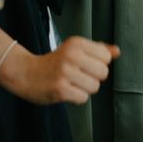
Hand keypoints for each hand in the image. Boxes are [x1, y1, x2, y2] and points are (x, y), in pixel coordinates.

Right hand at [3, 37, 118, 105]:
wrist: (26, 73)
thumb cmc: (54, 63)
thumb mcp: (75, 50)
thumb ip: (97, 50)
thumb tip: (117, 51)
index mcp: (76, 43)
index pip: (106, 57)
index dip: (98, 64)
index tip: (84, 65)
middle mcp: (71, 55)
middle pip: (103, 73)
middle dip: (94, 78)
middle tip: (78, 76)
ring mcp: (65, 72)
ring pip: (94, 87)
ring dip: (85, 89)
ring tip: (71, 83)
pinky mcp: (60, 88)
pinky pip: (83, 98)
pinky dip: (76, 98)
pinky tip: (66, 91)